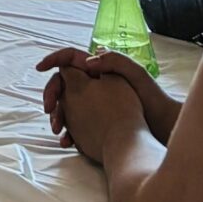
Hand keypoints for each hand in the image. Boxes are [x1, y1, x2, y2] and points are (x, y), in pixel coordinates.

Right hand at [38, 47, 171, 156]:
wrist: (162, 127)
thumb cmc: (151, 97)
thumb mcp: (134, 73)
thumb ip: (112, 60)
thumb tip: (88, 60)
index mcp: (100, 70)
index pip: (70, 60)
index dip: (53, 61)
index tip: (40, 68)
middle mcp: (95, 85)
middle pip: (64, 86)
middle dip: (52, 96)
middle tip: (49, 110)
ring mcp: (95, 105)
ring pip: (67, 107)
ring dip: (59, 117)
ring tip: (59, 129)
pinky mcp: (97, 123)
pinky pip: (76, 125)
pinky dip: (69, 132)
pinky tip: (68, 141)